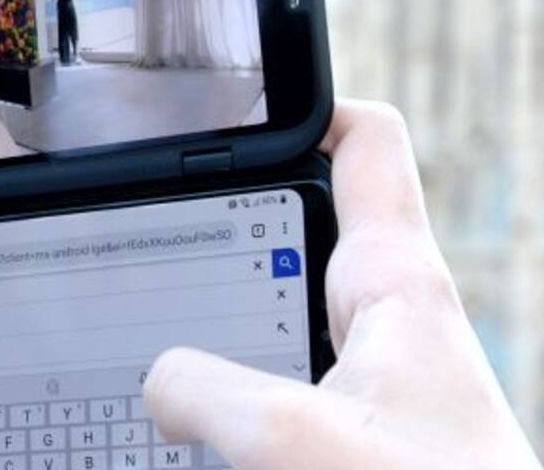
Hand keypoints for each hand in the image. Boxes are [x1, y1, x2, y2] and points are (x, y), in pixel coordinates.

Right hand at [143, 100, 542, 468]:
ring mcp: (371, 378)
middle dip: (219, 232)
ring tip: (146, 337)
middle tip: (148, 245)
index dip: (300, 106)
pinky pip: (274, 388)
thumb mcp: (297, 441)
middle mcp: (387, 318)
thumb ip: (208, 393)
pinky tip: (187, 425)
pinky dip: (228, 396)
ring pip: (273, 318)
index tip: (230, 113)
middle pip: (295, 226)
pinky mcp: (356, 432)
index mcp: (397, 283)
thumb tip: (158, 382)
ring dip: (214, 327)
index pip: (363, 143)